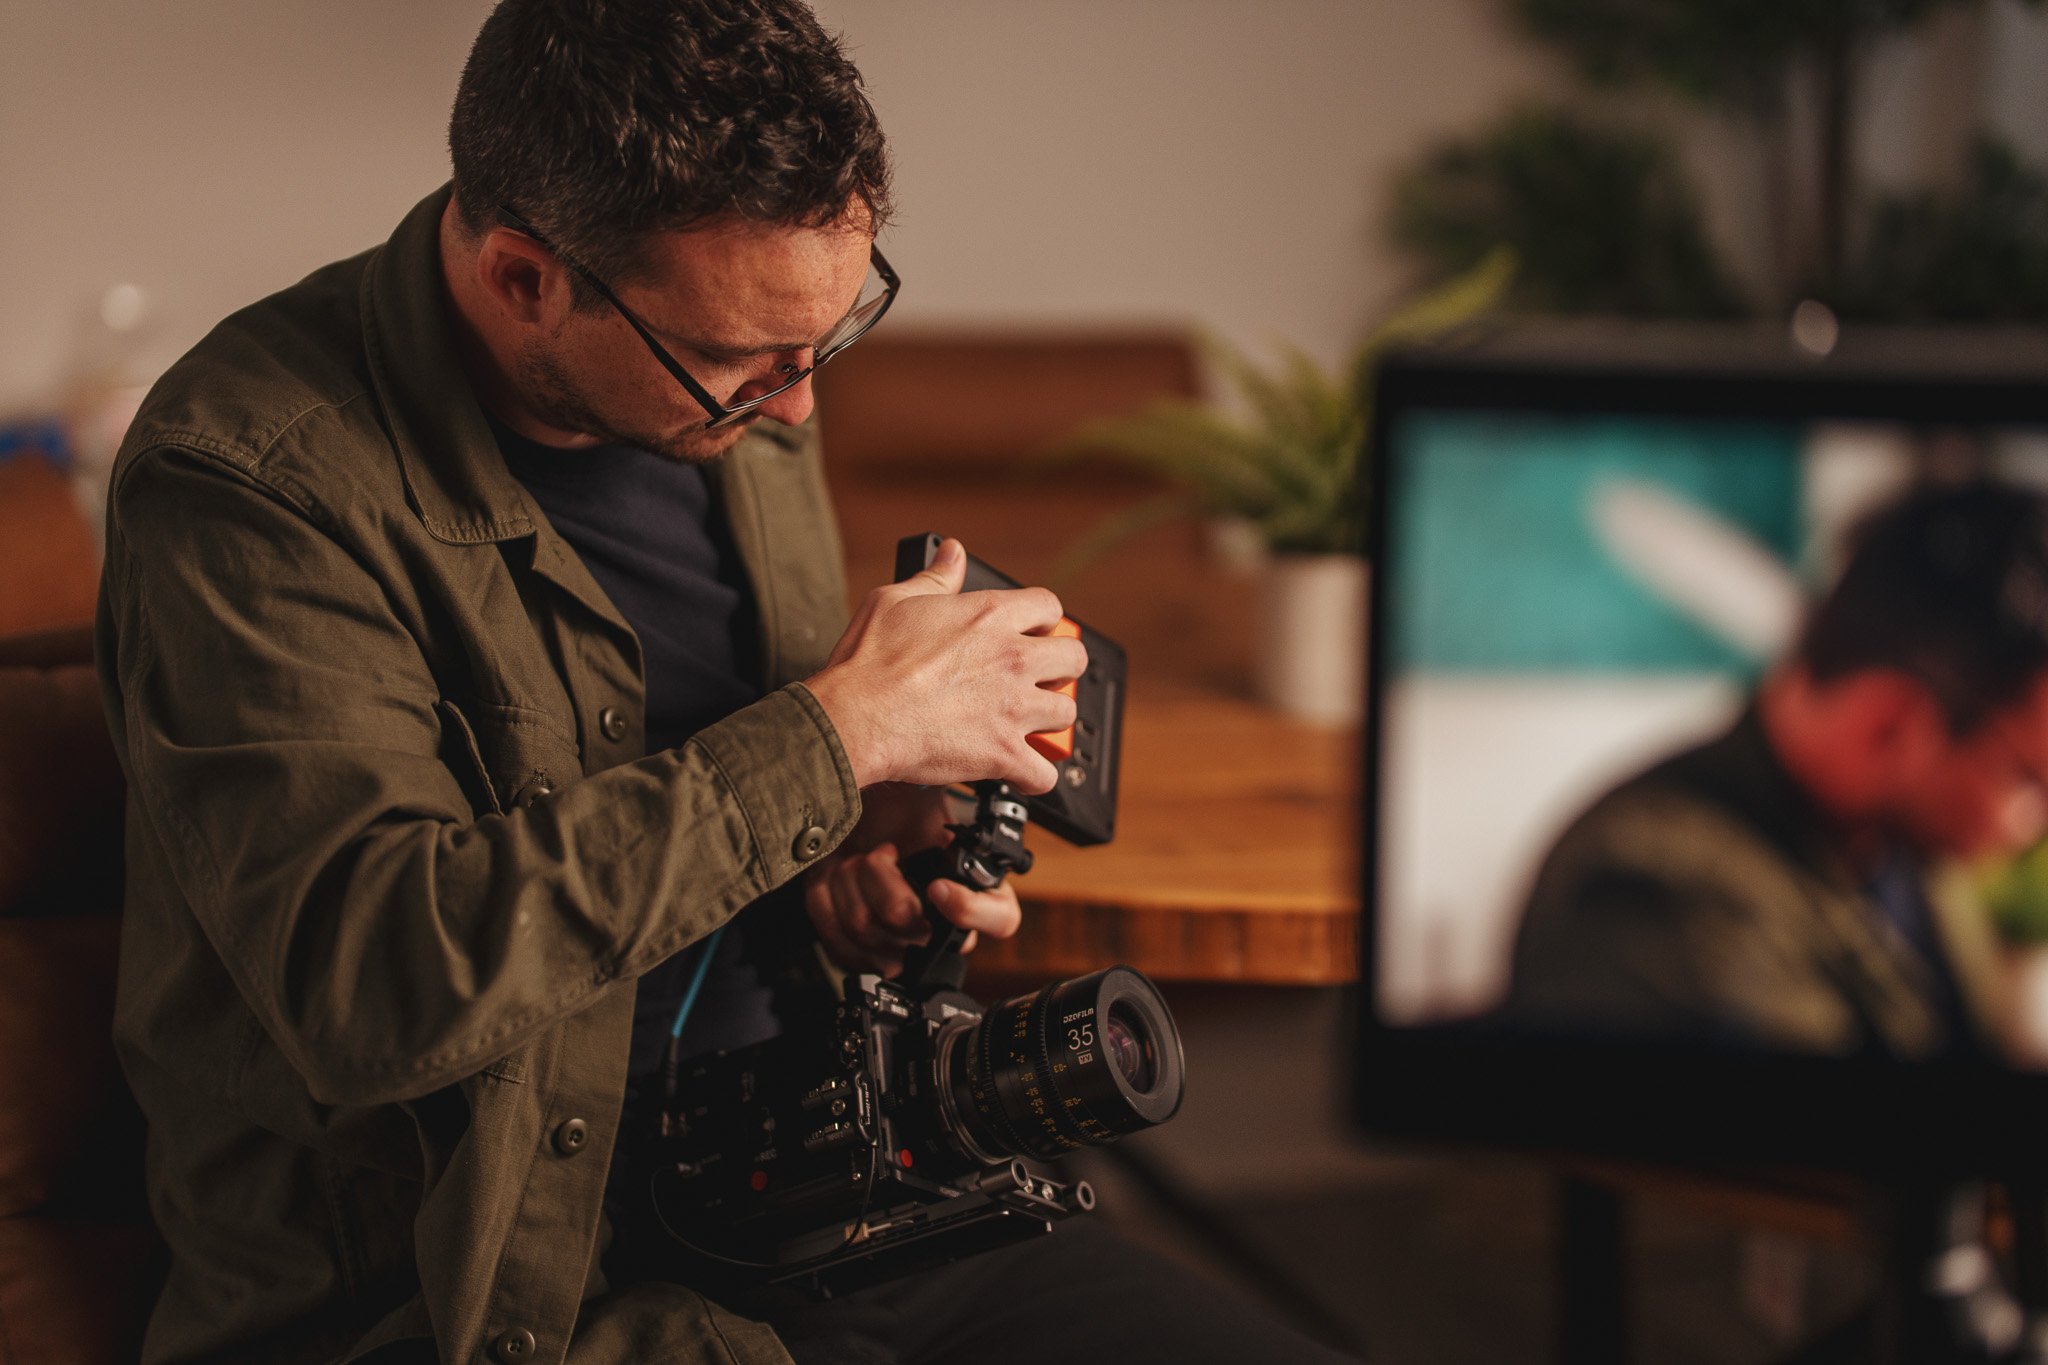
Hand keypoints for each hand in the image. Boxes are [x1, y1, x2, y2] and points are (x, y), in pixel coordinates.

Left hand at [802, 783, 1022, 976]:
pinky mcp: (857, 946)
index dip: (967, 910)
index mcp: (976, 883)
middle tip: (880, 849)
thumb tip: (1040, 769)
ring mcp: (899, 937)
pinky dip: (826, 901)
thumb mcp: (942, 780)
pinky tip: (837, 876)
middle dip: (880, 877)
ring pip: (867, 931)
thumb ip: (993, 767)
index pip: (999, 920)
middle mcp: (941, 918)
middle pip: (912, 927)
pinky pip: (840, 945)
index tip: (937, 887)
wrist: (845, 805)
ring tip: (855, 857)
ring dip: (848, 881)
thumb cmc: (893, 794)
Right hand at [804, 538, 1086, 794]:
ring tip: (1026, 724)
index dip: (1041, 622)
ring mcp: (1012, 708)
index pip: (1049, 607)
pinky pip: (1045, 774)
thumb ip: (935, 578)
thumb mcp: (896, 600)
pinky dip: (1035, 777)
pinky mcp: (1003, 753)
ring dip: (1049, 719)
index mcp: (990, 616)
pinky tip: (1017, 771)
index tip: (1030, 634)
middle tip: (1037, 679)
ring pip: (1066, 713)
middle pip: (1073, 659)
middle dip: (1059, 669)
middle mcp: (1011, 658)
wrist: (853, 718)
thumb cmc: (868, 663)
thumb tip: (952, 552)